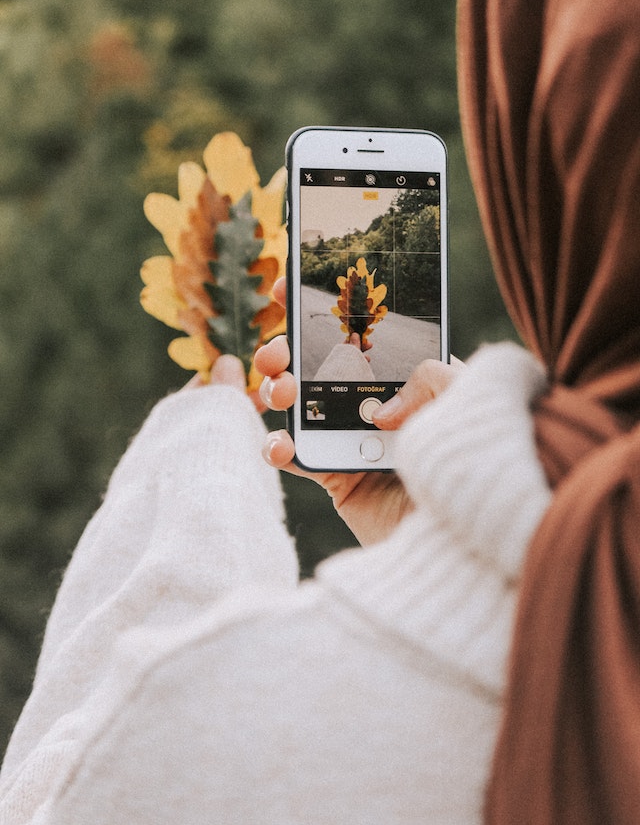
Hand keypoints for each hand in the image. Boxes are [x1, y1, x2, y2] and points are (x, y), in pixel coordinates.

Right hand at [254, 279, 462, 545]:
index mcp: (406, 373)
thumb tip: (378, 406)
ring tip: (283, 393)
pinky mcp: (336, 476)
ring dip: (277, 390)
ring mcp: (352, 437)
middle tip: (278, 353)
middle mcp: (375, 401)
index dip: (320, 304)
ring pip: (298, 403)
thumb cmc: (479, 464)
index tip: (288, 284)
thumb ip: (431, 377)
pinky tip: (281, 444)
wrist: (469, 540)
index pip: (360, 330)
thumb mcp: (471, 404)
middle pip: (316, 362)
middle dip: (287, 349)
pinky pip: (295, 457)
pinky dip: (277, 448)